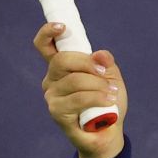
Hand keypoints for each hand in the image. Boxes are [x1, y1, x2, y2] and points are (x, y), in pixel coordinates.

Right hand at [34, 21, 127, 157]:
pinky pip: (79, 98)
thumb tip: (100, 55)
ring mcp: (52, 96)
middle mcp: (51, 79)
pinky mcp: (56, 112)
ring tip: (112, 93)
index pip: (45, 46)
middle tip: (104, 73)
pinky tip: (108, 102)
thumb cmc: (107, 102)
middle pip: (62, 60)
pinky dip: (97, 98)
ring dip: (99, 85)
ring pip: (75, 80)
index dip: (48, 33)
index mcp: (61, 67)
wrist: (109, 131)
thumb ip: (105, 62)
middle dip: (88, 64)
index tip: (61, 27)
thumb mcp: (111, 76)